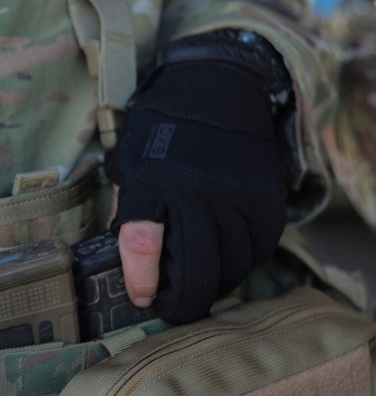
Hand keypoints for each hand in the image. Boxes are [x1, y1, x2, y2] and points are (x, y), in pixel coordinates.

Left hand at [108, 32, 288, 322]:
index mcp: (153, 181)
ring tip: (196, 278)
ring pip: (231, 268)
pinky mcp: (267, 202)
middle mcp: (198, 191)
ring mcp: (238, 197)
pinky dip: (239, 262)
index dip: (140, 277)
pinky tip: (223, 253)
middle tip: (171, 306)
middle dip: (182, 302)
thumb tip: (126, 262)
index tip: (142, 296)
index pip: (143, 240)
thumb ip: (127, 212)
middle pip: (197, 270)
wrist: (216, 89)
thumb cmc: (162, 133)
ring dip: (212, 284)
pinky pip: (257, 252)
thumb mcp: (129, 165)